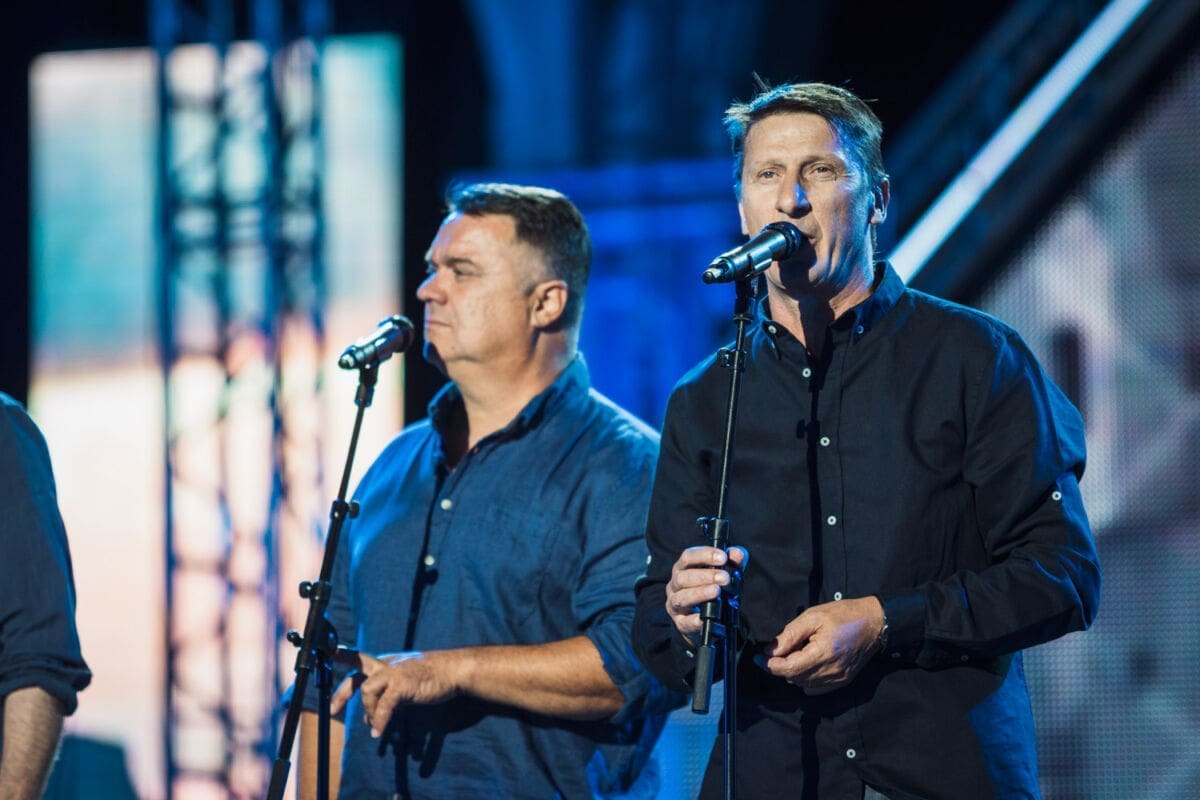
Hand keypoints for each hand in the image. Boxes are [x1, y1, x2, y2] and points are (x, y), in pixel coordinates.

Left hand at [330, 650, 465, 737]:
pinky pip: (384, 706)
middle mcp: (385, 665)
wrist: (452, 670)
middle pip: (356, 673)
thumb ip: (383, 698)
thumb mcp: (401, 686)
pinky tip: (378, 732)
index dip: (340, 659)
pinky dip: (379, 720)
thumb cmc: (430, 676)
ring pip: (366, 690)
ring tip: (375, 726)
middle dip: (341, 693)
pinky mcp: (402, 684)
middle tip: (332, 710)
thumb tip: (367, 718)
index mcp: (384, 663)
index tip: (324, 659)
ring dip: (368, 712)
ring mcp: (393, 673)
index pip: (357, 660)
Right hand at [664, 545, 747, 644]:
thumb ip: (732, 562)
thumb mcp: (725, 574)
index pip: (688, 557)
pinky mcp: (681, 623)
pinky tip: (704, 617)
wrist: (707, 620)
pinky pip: (685, 622)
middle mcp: (675, 585)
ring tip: (716, 591)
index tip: (723, 557)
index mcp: (684, 569)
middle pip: (683, 577)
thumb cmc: (713, 591)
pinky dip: (695, 620)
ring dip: (699, 594)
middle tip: (725, 578)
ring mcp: (675, 605)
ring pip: (681, 598)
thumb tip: (737, 554)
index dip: (705, 555)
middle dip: (705, 576)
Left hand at [755, 596, 882, 694]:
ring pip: (803, 684)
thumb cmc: (844, 615)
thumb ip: (789, 635)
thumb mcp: (813, 616)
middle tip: (775, 651)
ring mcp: (838, 679)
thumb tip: (770, 651)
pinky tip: (805, 664)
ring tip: (794, 653)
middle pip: (794, 678)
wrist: (875, 623)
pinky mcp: (843, 681)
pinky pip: (816, 688)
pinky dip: (805, 679)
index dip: (771, 665)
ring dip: (792, 672)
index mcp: (823, 654)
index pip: (789, 669)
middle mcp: (831, 672)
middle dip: (780, 667)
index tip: (759, 657)